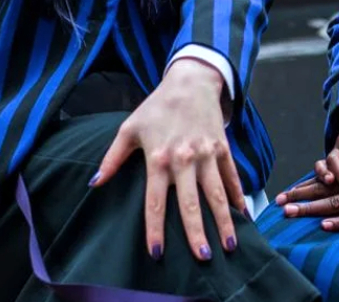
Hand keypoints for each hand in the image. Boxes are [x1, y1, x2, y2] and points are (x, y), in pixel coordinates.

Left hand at [92, 59, 242, 261]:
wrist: (190, 81)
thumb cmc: (157, 106)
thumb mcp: (129, 128)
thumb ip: (112, 158)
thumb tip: (95, 184)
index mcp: (158, 158)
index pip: (156, 201)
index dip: (156, 229)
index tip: (157, 253)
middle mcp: (184, 159)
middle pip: (191, 203)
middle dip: (197, 232)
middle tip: (204, 258)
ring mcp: (207, 154)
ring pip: (216, 193)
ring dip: (224, 220)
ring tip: (229, 245)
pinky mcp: (222, 148)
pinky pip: (231, 177)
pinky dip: (238, 196)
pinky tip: (244, 215)